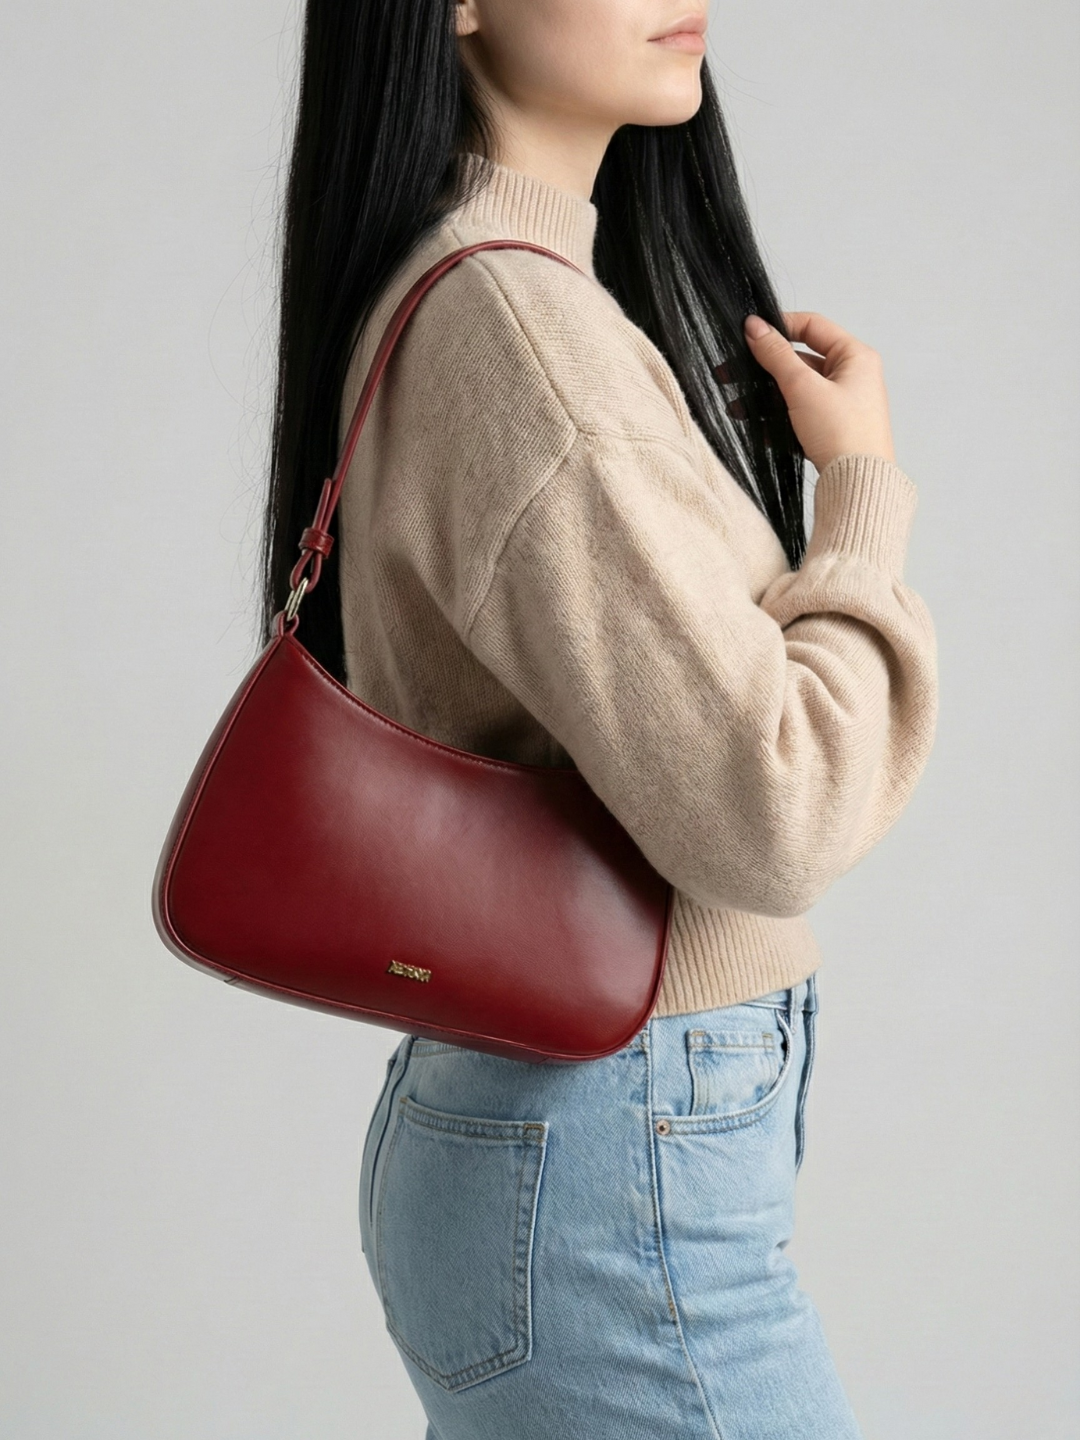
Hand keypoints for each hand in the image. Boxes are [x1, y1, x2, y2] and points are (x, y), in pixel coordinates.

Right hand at [742, 311, 895, 473]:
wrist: (859, 485)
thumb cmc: (842, 433)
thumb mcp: (802, 388)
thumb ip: (776, 355)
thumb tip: (754, 326)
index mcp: (855, 356)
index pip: (812, 326)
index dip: (779, 327)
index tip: (750, 335)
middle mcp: (852, 376)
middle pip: (800, 360)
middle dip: (764, 369)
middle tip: (731, 373)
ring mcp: (843, 403)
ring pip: (797, 389)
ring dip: (765, 396)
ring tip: (735, 406)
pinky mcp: (833, 427)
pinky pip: (801, 413)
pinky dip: (778, 417)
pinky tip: (754, 425)